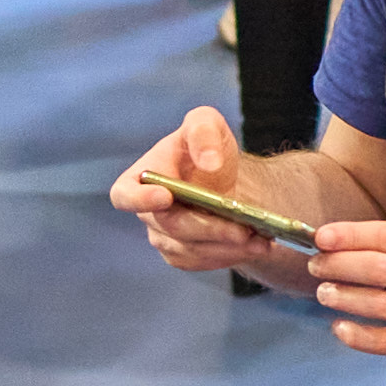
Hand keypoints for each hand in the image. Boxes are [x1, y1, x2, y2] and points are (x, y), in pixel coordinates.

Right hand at [109, 109, 265, 274]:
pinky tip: (255, 246)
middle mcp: (148, 212)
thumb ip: (203, 133)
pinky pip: (203, 261)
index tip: (166, 196)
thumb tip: (209, 163)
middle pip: (171, 227)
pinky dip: (230, 255)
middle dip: (209, 229)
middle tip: (243, 229)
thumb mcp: (206, 124)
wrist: (225, 177)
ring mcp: (164, 237)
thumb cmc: (207, 147)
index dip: (140, 199)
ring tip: (260, 240)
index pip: (125, 195)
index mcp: (141, 178)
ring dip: (226, 247)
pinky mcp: (184, 254)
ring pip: (191, 249)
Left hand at [300, 216, 385, 375]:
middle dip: (336, 264)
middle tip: (315, 265)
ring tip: (324, 292)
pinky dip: (356, 334)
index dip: (347, 235)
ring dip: (341, 296)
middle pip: (373, 267)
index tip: (321, 236)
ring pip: (374, 303)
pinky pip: (384, 341)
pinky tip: (340, 327)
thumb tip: (369, 242)